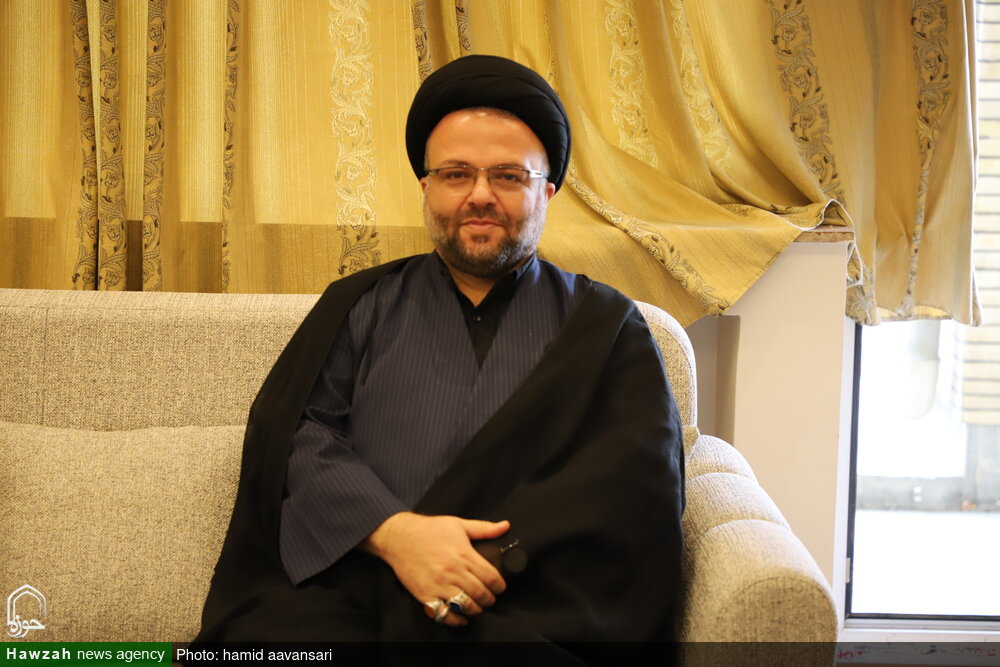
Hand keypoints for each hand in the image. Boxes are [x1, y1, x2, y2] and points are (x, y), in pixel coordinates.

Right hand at [361, 511, 508, 625]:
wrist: (399, 536)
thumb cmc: (428, 530)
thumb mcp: (458, 524)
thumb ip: (484, 528)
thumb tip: (504, 526)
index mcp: (464, 554)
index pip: (491, 577)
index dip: (499, 586)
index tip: (499, 587)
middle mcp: (453, 571)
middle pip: (481, 594)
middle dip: (489, 599)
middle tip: (489, 598)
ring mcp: (439, 584)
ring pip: (465, 605)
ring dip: (475, 609)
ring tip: (476, 606)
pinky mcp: (425, 594)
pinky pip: (444, 613)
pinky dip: (455, 619)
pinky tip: (460, 617)